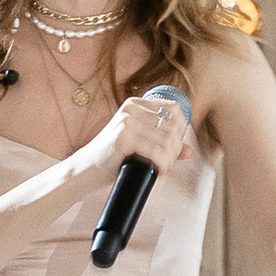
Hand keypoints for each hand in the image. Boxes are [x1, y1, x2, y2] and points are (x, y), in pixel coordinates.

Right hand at [74, 89, 196, 185]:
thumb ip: (163, 143)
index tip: (175, 146)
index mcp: (135, 104)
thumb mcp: (138, 143)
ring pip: (166, 141)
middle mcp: (131, 109)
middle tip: (168, 162)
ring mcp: (126, 122)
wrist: (86, 167)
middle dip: (175, 148)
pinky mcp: (123, 138)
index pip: (174, 109)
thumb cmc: (113, 156)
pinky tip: (157, 171)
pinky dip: (161, 164)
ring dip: (169, 159)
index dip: (181, 129)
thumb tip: (189, 151)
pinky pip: (155, 152)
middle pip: (172, 126)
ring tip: (162, 168)